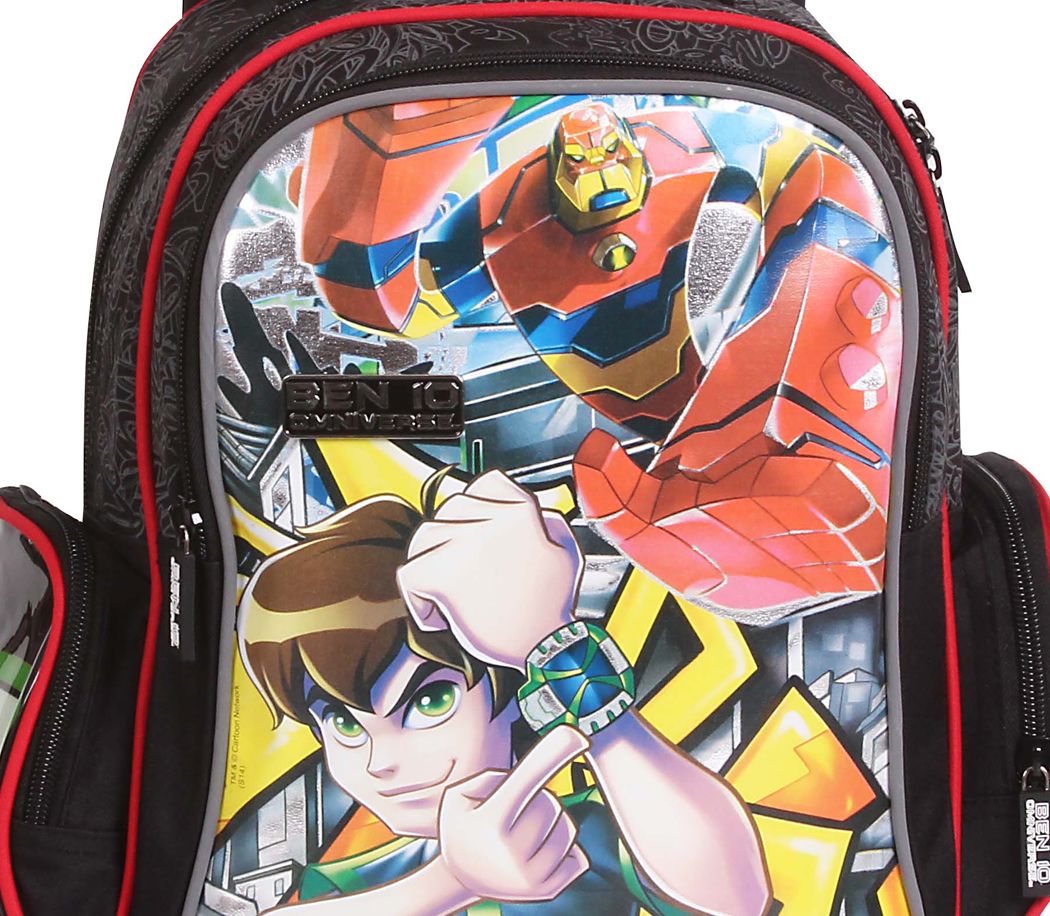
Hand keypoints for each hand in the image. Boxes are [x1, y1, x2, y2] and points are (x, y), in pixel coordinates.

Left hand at [398, 470, 582, 669]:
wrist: (547, 648)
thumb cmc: (554, 604)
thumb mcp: (566, 548)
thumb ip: (545, 520)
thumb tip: (529, 512)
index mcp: (520, 510)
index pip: (484, 485)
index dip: (479, 510)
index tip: (480, 535)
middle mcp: (491, 520)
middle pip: (450, 510)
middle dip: (452, 540)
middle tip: (464, 573)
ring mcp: (466, 546)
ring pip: (423, 537)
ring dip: (431, 565)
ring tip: (447, 592)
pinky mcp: (445, 577)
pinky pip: (409, 574)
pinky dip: (417, 599)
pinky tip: (437, 616)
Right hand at [438, 727, 590, 903]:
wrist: (460, 879)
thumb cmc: (464, 829)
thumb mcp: (458, 797)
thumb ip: (489, 778)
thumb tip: (532, 776)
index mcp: (489, 824)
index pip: (527, 780)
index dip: (552, 754)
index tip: (576, 735)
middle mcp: (511, 854)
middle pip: (550, 803)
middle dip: (537, 800)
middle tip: (514, 815)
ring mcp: (531, 877)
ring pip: (568, 828)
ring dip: (552, 824)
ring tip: (525, 835)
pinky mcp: (548, 892)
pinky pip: (577, 855)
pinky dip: (563, 849)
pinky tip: (537, 854)